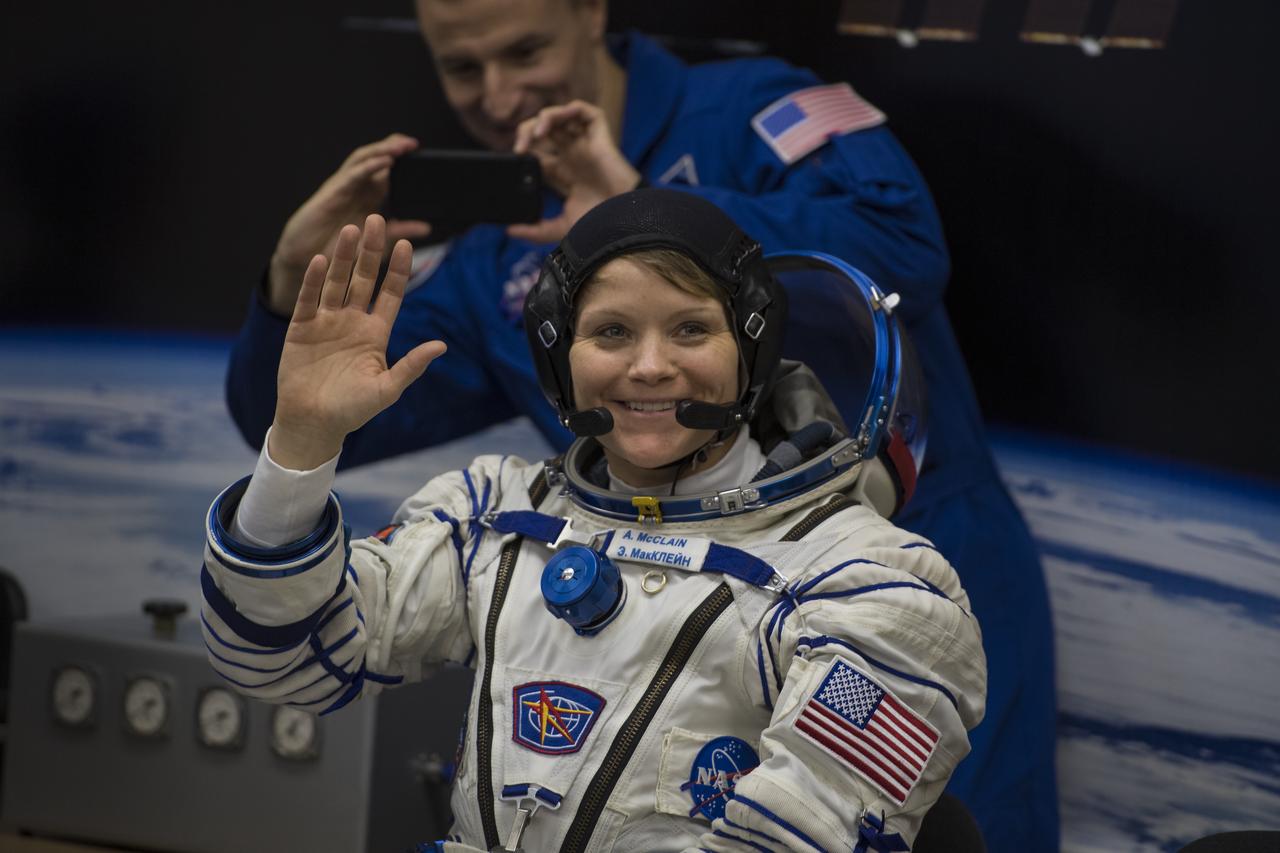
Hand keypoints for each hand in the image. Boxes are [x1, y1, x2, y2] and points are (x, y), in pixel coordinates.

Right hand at [267, 134, 430, 315]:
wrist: (307, 261)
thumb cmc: (338, 250)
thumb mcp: (378, 241)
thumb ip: (400, 230)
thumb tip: (426, 226)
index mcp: (367, 195)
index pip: (385, 169)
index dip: (400, 157)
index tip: (421, 153)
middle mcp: (355, 188)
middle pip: (374, 158)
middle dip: (392, 147)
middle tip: (413, 143)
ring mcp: (342, 188)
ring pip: (363, 161)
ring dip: (382, 151)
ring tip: (400, 146)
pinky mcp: (332, 195)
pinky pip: (352, 176)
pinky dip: (369, 167)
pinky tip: (384, 162)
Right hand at [268, 214, 445, 470]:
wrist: (313, 423)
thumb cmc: (353, 410)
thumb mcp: (387, 389)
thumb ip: (412, 366)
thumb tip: (441, 345)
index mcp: (376, 333)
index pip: (391, 294)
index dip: (398, 270)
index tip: (406, 244)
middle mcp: (352, 322)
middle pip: (363, 279)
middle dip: (370, 251)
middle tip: (376, 220)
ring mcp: (326, 322)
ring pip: (337, 282)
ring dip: (342, 257)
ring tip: (349, 230)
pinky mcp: (301, 329)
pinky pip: (309, 300)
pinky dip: (315, 281)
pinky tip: (322, 260)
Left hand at [507, 100, 639, 244]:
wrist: (623, 218)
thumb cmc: (599, 223)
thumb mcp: (559, 228)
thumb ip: (534, 230)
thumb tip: (509, 230)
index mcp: (564, 173)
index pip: (538, 153)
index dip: (523, 152)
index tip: (513, 163)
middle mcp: (573, 155)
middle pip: (544, 131)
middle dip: (527, 134)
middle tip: (518, 150)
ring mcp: (586, 143)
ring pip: (559, 117)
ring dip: (541, 120)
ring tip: (532, 136)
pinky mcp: (599, 135)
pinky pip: (582, 110)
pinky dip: (563, 111)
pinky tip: (549, 126)